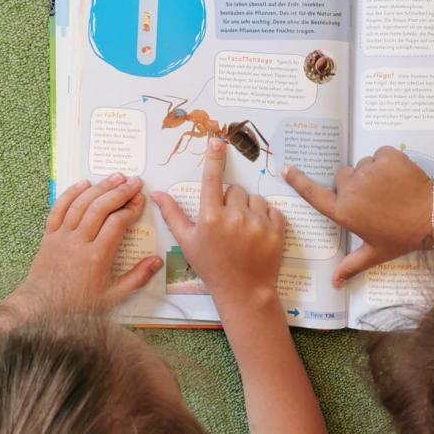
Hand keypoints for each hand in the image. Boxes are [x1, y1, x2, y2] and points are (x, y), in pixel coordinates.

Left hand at [19, 173, 162, 311]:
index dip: (131, 209)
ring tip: (116, 177)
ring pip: (81, 204)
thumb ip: (137, 278)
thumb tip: (157, 261)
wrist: (42, 309)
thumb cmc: (78, 305)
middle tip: (134, 181)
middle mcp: (79, 242)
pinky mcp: (49, 236)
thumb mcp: (113, 297)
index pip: (117, 223)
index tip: (141, 201)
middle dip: (119, 192)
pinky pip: (59, 209)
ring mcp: (62, 237)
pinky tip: (83, 183)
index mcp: (97, 257)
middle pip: (100, 208)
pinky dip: (71, 193)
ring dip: (100, 188)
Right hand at [151, 138, 285, 309]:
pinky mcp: (277, 229)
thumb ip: (173, 215)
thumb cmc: (212, 268)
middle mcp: (235, 217)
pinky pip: (272, 209)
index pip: (211, 179)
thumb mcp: (188, 242)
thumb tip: (156, 193)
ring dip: (249, 208)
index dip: (213, 158)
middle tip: (227, 223)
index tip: (217, 141)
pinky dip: (267, 217)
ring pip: (254, 198)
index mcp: (210, 217)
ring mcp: (258, 223)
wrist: (244, 291)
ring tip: (243, 230)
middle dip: (231, 201)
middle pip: (234, 190)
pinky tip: (258, 234)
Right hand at [283, 146, 430, 287]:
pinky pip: (380, 154)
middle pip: (343, 177)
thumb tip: (334, 283)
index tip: (287, 169)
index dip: (299, 181)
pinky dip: (387, 162)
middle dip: (352, 183)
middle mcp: (350, 189)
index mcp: (344, 211)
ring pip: (362, 164)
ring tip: (389, 189)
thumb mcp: (375, 253)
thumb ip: (351, 266)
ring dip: (371, 173)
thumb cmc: (401, 237)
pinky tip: (399, 177)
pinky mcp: (385, 156)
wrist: (432, 215)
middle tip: (372, 198)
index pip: (314, 194)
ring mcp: (368, 170)